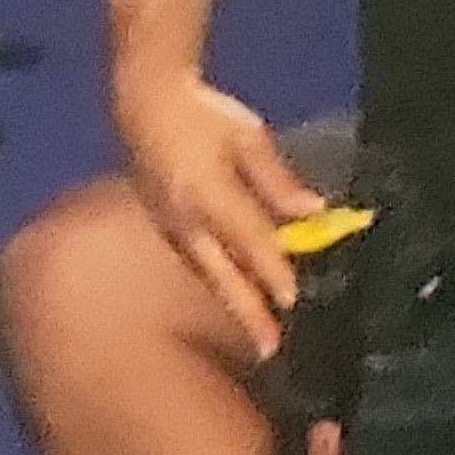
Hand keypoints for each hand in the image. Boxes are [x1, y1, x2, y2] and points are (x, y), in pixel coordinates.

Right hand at [117, 77, 322, 357]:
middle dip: (248, 311)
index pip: (250, 240)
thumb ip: (277, 180)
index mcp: (208, 194)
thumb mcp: (248, 137)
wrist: (142, 105)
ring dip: (234, 302)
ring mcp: (170, 227)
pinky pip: (197, 262)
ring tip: (259, 330)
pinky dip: (219, 282)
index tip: (293, 300)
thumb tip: (311, 212)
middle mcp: (185, 220)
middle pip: (223, 274)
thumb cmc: (203, 115)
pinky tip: (235, 294)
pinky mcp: (164, 227)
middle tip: (270, 349)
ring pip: (208, 274)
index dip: (273, 271)